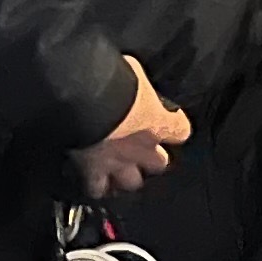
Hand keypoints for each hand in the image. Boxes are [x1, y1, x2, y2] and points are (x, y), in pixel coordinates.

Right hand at [72, 56, 191, 197]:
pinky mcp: (92, 171)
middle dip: (151, 158)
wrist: (81, 99)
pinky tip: (92, 180)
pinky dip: (95, 185)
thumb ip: (137, 86)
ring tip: (118, 169)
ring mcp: (118, 163)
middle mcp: (143, 148)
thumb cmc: (110, 80)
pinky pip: (96, 188)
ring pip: (131, 182)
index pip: (180, 131)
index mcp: (158, 122)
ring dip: (126, 175)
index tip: (166, 119)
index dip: (173, 126)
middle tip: (141, 149)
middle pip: (159, 164)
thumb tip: (133, 85)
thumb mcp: (132, 72)